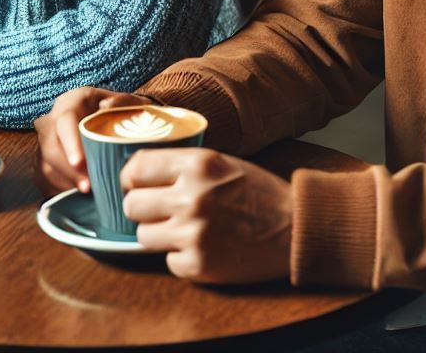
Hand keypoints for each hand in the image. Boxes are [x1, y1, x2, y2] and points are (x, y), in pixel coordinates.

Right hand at [34, 86, 151, 194]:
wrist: (110, 120)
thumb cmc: (121, 113)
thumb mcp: (127, 101)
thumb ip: (122, 102)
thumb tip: (106, 107)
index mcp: (71, 102)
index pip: (64, 121)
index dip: (70, 143)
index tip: (80, 162)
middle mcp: (52, 120)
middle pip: (51, 148)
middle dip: (69, 171)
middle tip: (88, 187)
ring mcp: (45, 142)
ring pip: (46, 166)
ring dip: (66, 182)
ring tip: (88, 193)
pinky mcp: (44, 162)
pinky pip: (45, 179)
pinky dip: (61, 189)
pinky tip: (78, 195)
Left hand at [122, 148, 291, 283]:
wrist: (294, 227)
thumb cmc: (257, 191)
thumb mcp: (221, 162)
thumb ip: (182, 165)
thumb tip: (137, 170)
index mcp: (198, 164)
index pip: (136, 168)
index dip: (131, 178)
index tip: (135, 184)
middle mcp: (192, 196)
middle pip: (132, 205)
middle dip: (142, 208)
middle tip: (158, 210)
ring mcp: (194, 233)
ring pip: (143, 236)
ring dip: (159, 235)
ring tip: (183, 229)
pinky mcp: (199, 265)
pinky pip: (168, 261)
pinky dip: (181, 257)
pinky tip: (203, 246)